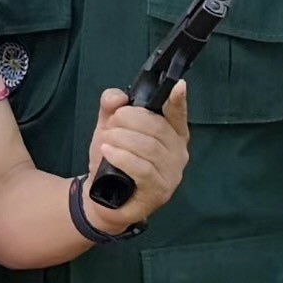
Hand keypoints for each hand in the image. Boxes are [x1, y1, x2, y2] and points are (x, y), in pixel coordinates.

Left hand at [84, 82, 189, 233]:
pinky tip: (108, 152)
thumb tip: (118, 97)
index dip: (179, 101)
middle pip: (157, 126)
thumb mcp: (109, 128)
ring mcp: (171, 173)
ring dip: (121, 139)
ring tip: (105, 142)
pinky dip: (122, 157)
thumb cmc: (113, 158)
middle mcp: (177, 152)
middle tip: (110, 126)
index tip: (179, 85)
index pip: (178, 114)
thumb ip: (111, 107)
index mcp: (171, 133)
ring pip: (149, 147)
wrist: (102, 196)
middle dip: (128, 120)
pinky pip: (143, 169)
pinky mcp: (159, 191)